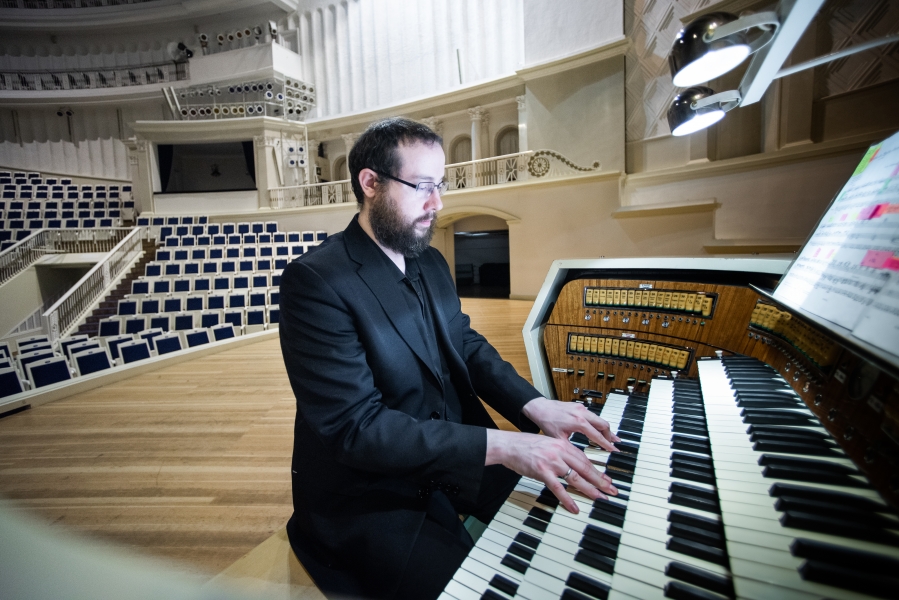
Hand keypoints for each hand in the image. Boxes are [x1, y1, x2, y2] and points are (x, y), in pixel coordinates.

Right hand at [485, 429, 617, 513]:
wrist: (508, 445)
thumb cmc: (526, 445)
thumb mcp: (547, 444)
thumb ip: (561, 453)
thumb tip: (574, 465)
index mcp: (562, 444)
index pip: (584, 459)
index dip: (597, 470)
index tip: (607, 479)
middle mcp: (559, 452)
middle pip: (584, 467)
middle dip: (600, 480)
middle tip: (611, 490)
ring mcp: (551, 462)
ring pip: (575, 478)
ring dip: (589, 489)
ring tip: (599, 498)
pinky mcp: (542, 472)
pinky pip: (558, 488)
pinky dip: (567, 499)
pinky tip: (574, 507)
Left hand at [522, 397, 619, 451]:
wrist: (539, 408)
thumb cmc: (547, 422)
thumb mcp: (559, 439)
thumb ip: (572, 448)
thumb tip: (580, 460)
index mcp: (578, 422)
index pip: (598, 435)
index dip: (606, 444)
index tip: (613, 450)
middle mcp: (582, 413)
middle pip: (603, 425)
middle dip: (610, 436)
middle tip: (613, 445)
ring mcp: (581, 408)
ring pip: (599, 419)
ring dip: (604, 429)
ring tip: (610, 438)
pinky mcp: (579, 406)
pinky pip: (593, 415)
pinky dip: (597, 423)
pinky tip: (598, 429)